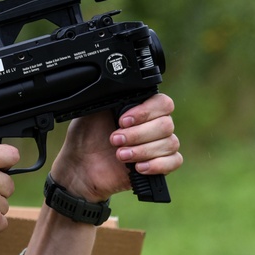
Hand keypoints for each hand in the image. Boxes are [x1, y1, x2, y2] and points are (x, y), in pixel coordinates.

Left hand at [49, 93, 181, 200]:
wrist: (80, 166)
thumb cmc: (86, 137)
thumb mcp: (92, 112)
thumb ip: (110, 98)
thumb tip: (119, 87)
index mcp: (141, 108)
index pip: (162, 103)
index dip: (145, 112)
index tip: (122, 121)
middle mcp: (153, 125)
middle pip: (166, 125)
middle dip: (139, 134)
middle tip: (115, 140)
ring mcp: (158, 145)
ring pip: (170, 143)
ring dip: (143, 150)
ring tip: (120, 155)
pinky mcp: (160, 166)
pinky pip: (174, 161)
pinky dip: (158, 164)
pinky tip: (139, 167)